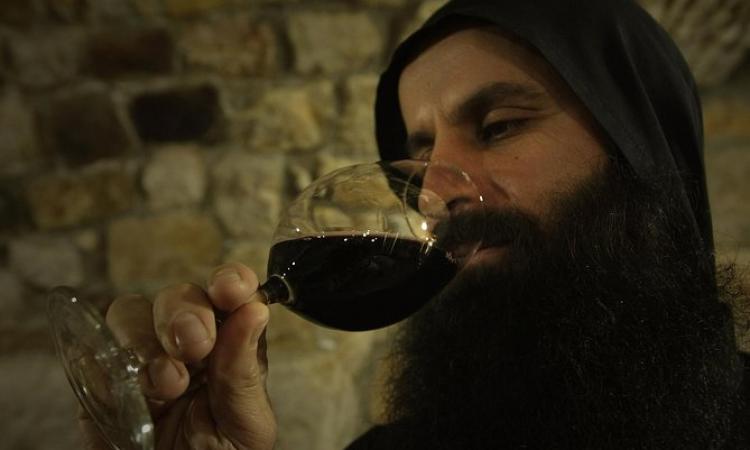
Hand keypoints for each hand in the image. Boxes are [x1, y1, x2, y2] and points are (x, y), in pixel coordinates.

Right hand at [79, 263, 275, 449]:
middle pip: (179, 295)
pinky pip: (93, 347)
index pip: (232, 293)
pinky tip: (132, 392)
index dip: (231, 280)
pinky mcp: (101, 376)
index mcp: (230, 345)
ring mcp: (141, 356)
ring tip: (167, 384)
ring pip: (131, 310)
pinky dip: (108, 362)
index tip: (232, 289)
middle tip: (196, 346)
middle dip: (186, 313)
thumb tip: (255, 310)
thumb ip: (244, 372)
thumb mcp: (244, 423)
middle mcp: (186, 342)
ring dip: (146, 340)